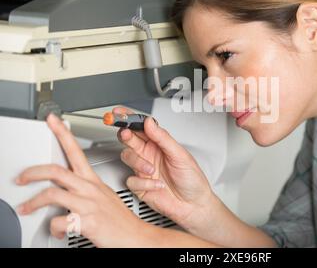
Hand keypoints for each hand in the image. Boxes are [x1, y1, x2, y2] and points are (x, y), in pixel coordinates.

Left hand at [16, 113, 146, 246]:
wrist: (136, 237)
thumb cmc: (120, 220)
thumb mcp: (104, 197)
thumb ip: (86, 191)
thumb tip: (66, 190)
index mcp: (93, 181)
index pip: (76, 150)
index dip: (62, 133)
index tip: (52, 121)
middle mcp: (90, 190)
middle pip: (56, 171)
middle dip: (33, 172)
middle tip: (21, 178)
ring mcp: (88, 205)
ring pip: (52, 194)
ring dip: (33, 202)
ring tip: (26, 208)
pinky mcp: (87, 222)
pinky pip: (60, 221)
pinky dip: (53, 228)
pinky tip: (58, 230)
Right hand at [114, 107, 215, 231]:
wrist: (194, 205)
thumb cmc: (192, 180)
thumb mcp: (180, 155)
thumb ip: (163, 138)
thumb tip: (150, 122)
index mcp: (159, 144)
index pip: (141, 127)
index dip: (129, 118)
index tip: (120, 113)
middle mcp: (149, 155)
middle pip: (129, 139)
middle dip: (126, 135)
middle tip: (127, 134)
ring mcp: (143, 170)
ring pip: (127, 157)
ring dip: (138, 163)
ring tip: (152, 170)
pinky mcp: (140, 186)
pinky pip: (131, 180)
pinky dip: (145, 183)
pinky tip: (157, 185)